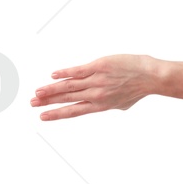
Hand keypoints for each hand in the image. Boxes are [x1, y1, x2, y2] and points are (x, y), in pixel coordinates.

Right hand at [30, 54, 157, 119]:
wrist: (150, 77)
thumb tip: (99, 104)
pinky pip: (78, 71)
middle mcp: (96, 94)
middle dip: (47, 102)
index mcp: (100, 105)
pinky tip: (53, 75)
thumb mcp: (122, 103)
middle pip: (67, 99)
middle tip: (32, 103)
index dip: (57, 114)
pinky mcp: (98, 66)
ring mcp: (96, 80)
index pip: (73, 111)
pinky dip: (65, 73)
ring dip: (51, 89)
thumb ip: (107, 104)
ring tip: (37, 92)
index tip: (43, 117)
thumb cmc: (138, 89)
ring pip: (69, 86)